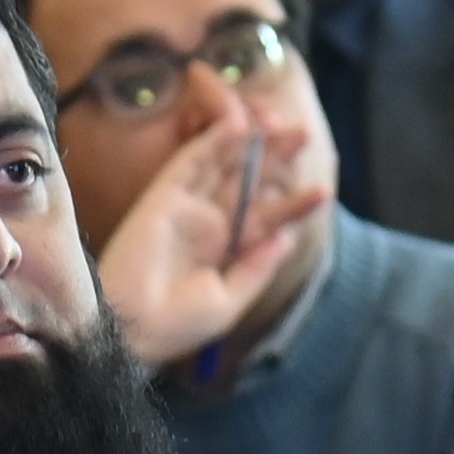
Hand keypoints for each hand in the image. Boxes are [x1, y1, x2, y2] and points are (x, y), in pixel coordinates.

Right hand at [90, 108, 329, 372]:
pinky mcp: (163, 198)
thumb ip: (256, 268)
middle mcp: (208, 226)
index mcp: (225, 253)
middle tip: (305, 135)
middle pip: (248, 184)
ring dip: (253, 145)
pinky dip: (213, 142)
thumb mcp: (229, 302)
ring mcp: (187, 209)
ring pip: (224, 166)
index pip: (265, 220)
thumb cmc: (176, 326)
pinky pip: (192, 162)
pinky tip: (239, 126)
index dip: (293, 205)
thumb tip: (286, 237)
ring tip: (284, 126)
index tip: (324, 192)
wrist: (129, 328)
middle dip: (276, 161)